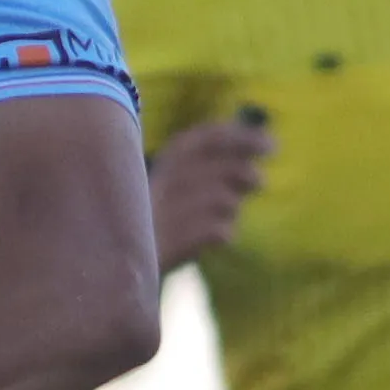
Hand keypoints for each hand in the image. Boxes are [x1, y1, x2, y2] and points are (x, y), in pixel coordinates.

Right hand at [148, 115, 267, 267]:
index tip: (272, 145)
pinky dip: (221, 234)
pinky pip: (223, 232)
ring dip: (229, 210)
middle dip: (248, 175)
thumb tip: (261, 142)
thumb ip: (212, 160)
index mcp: (169, 154)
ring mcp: (175, 208)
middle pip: (231, 170)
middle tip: (258, 182)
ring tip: (216, 216)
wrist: (118, 252)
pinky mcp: (180, 238)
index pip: (216, 137)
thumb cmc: (157, 210)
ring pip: (229, 203)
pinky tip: (209, 238)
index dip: (247, 139)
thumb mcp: (176, 175)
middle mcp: (172, 175)